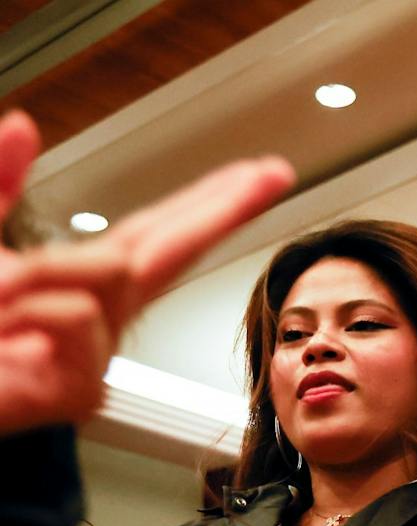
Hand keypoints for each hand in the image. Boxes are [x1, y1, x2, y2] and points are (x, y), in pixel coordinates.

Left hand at [0, 109, 294, 435]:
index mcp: (78, 280)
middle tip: (269, 174)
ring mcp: (94, 353)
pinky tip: (8, 332)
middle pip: (172, 248)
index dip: (211, 202)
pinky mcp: (81, 389)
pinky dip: (33, 311)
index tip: (261, 176)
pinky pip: (77, 318)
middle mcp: (98, 314)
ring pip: (108, 272)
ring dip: (45, 266)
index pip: (157, 232)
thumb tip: (23, 124)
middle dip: (221, 207)